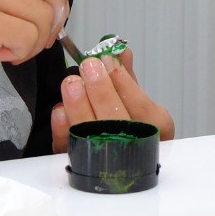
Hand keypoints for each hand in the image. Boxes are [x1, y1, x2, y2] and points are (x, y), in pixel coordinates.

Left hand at [50, 52, 176, 150]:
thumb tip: (121, 50)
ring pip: (93, 136)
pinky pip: (70, 149)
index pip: (144, 110)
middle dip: (102, 92)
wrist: (109, 156)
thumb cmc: (125, 123)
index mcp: (154, 130)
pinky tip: (60, 110)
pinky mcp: (79, 166)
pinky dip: (64, 129)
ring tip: (72, 83)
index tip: (109, 61)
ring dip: (80, 106)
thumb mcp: (131, 98)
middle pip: (118, 124)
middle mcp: (134, 149)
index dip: (125, 84)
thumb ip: (126, 75)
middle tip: (89, 67)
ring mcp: (106, 161)